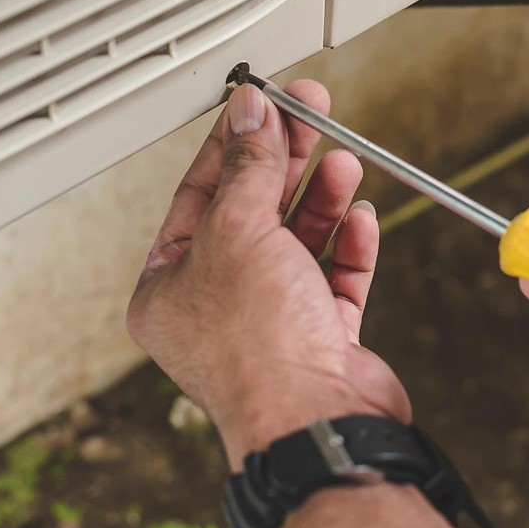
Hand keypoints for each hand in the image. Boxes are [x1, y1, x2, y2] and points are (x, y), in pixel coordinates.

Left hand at [127, 79, 410, 467]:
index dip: (232, 145)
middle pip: (251, 212)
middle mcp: (217, 305)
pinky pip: (333, 277)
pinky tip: (359, 216)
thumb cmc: (256, 351)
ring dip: (320, 198)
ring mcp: (271, 322)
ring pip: (296, 242)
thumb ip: (248, 169)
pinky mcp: (320, 337)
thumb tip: (250, 114)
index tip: (259, 105)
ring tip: (341, 162)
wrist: (315, 422)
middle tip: (310, 114)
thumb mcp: (239, 233)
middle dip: (284, 161)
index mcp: (169, 287)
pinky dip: (348, 244)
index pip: (198, 195)